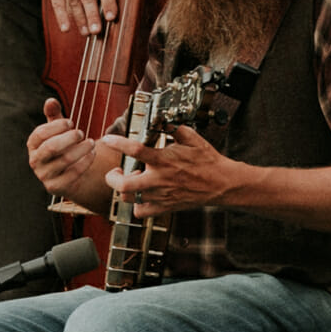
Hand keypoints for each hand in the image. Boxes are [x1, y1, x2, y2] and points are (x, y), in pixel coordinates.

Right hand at [26, 93, 109, 204]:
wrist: (67, 174)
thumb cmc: (62, 147)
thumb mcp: (57, 131)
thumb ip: (53, 115)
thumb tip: (50, 101)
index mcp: (32, 145)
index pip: (40, 133)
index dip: (56, 126)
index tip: (71, 122)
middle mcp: (34, 161)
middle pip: (51, 147)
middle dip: (69, 138)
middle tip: (81, 132)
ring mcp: (44, 175)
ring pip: (65, 160)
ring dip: (81, 149)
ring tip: (92, 142)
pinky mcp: (55, 187)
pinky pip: (73, 174)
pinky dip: (85, 162)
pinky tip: (92, 154)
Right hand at [33, 0, 117, 37]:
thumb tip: (107, 8)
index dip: (109, 2)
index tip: (111, 18)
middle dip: (93, 15)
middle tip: (97, 31)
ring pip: (73, 0)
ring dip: (80, 19)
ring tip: (85, 32)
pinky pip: (57, 0)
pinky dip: (62, 16)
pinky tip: (66, 28)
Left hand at [107, 127, 238, 215]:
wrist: (221, 184)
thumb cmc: (207, 160)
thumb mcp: (192, 137)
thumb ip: (173, 128)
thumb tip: (162, 120)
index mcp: (164, 160)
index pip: (134, 150)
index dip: (117, 143)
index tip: (108, 139)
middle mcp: (159, 180)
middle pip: (123, 185)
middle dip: (112, 177)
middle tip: (115, 171)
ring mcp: (161, 196)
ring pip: (129, 198)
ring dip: (125, 189)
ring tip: (132, 180)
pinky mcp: (165, 207)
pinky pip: (140, 211)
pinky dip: (136, 204)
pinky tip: (141, 195)